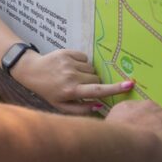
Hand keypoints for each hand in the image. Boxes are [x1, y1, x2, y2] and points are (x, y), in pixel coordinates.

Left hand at [11, 48, 133, 114]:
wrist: (31, 71)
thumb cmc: (49, 91)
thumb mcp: (62, 106)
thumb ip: (82, 109)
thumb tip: (99, 104)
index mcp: (71, 91)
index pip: (97, 90)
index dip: (114, 89)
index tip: (129, 85)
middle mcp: (71, 77)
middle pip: (97, 79)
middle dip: (93, 83)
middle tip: (79, 85)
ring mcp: (69, 63)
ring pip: (91, 68)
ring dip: (87, 73)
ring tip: (72, 76)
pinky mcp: (67, 52)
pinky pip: (85, 58)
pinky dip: (82, 63)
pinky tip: (70, 67)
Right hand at [105, 99, 161, 161]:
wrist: (131, 145)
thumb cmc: (110, 145)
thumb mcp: (107, 141)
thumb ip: (116, 143)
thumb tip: (114, 156)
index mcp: (130, 109)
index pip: (140, 129)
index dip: (137, 151)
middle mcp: (155, 110)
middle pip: (159, 139)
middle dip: (154, 160)